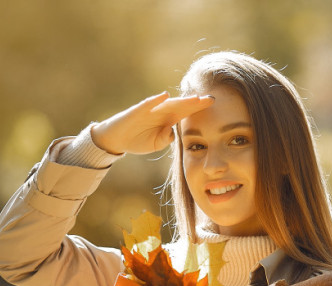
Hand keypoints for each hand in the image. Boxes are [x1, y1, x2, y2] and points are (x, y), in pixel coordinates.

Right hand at [90, 92, 213, 154]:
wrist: (117, 139)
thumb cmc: (137, 140)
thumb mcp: (155, 144)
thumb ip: (165, 139)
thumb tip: (172, 133)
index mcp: (168, 119)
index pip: (187, 112)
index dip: (199, 108)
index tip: (214, 106)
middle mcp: (161, 111)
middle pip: (182, 106)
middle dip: (196, 103)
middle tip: (211, 99)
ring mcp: (150, 110)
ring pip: (168, 103)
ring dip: (181, 101)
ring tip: (194, 98)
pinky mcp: (137, 111)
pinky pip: (147, 104)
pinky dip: (155, 100)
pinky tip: (164, 96)